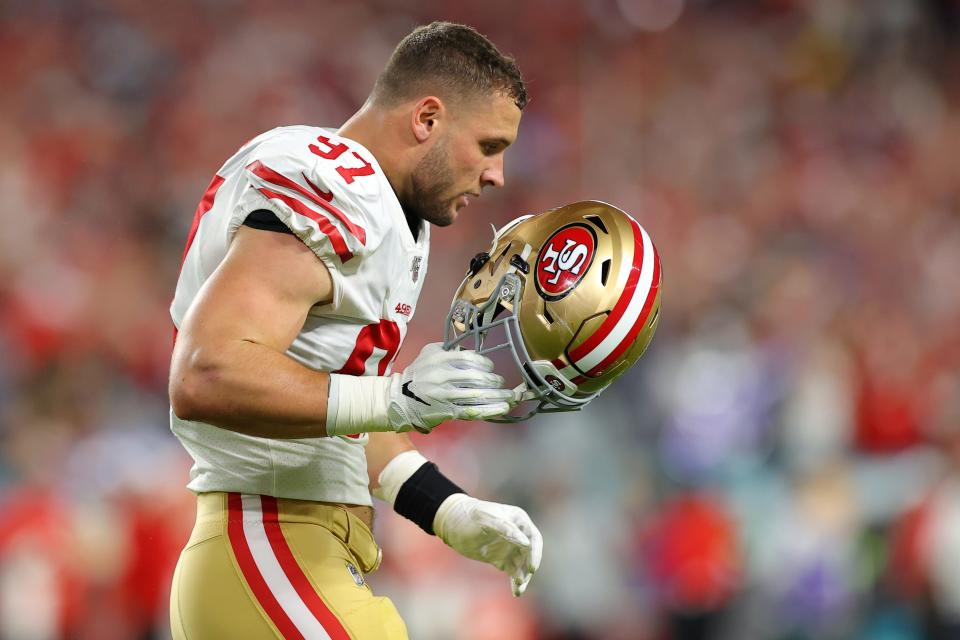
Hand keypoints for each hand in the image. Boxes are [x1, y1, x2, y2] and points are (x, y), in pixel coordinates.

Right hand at [387, 343, 512, 433]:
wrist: (399, 399)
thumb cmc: (417, 374)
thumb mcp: (429, 353)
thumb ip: (450, 348)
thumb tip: (473, 352)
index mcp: (439, 359)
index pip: (470, 359)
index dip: (485, 364)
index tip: (490, 367)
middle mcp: (443, 377)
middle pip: (477, 378)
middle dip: (494, 380)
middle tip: (501, 382)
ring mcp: (445, 396)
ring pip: (478, 395)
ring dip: (498, 396)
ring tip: (510, 396)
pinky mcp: (447, 411)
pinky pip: (473, 411)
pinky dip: (490, 410)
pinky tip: (502, 408)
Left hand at [433, 493, 542, 596]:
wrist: (451, 523)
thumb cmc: (469, 515)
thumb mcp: (485, 518)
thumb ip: (505, 528)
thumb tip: (526, 543)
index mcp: (517, 520)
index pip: (533, 537)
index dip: (535, 553)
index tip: (532, 568)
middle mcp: (517, 534)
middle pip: (530, 553)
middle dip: (528, 567)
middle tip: (523, 580)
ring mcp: (510, 547)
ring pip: (522, 565)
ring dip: (523, 577)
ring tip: (518, 590)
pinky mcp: (501, 559)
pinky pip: (512, 572)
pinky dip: (515, 581)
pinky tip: (516, 592)